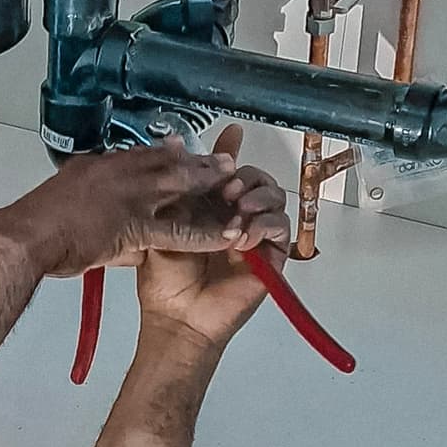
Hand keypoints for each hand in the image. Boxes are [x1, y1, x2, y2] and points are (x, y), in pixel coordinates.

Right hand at [14, 139, 240, 276]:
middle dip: (195, 162)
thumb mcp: (62, 202)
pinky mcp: (133, 225)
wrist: (26, 239)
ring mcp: (127, 198)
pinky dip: (204, 232)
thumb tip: (107, 226)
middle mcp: (115, 175)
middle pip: (165, 164)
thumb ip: (90, 208)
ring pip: (177, 188)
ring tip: (234, 186)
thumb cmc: (35, 226)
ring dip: (207, 185)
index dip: (164, 153)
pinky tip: (226, 234)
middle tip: (222, 160)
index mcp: (95, 167)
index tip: (180, 148)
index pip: (138, 155)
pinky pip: (178, 230)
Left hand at [136, 125, 289, 349]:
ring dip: (257, 197)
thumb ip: (178, 189)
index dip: (231, 151)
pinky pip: (281, 228)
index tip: (233, 131)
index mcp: (209, 206)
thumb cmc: (164, 276)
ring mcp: (254, 235)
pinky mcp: (271, 255)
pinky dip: (265, 224)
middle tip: (227, 188)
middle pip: (255, 180)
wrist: (175, 314)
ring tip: (237, 209)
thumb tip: (177, 147)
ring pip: (274, 198)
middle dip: (244, 176)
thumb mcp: (165, 224)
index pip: (227, 172)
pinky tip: (243, 234)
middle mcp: (234, 216)